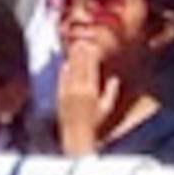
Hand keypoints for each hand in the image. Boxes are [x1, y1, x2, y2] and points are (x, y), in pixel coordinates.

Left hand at [55, 34, 116, 153]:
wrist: (76, 133)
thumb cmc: (95, 122)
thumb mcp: (107, 107)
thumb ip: (111, 92)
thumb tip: (114, 78)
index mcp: (91, 91)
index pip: (90, 69)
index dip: (90, 57)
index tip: (92, 46)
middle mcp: (78, 89)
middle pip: (79, 67)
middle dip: (80, 53)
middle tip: (81, 41)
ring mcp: (67, 91)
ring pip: (70, 70)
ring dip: (72, 58)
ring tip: (74, 47)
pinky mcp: (59, 95)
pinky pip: (61, 79)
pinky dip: (64, 70)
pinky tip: (65, 63)